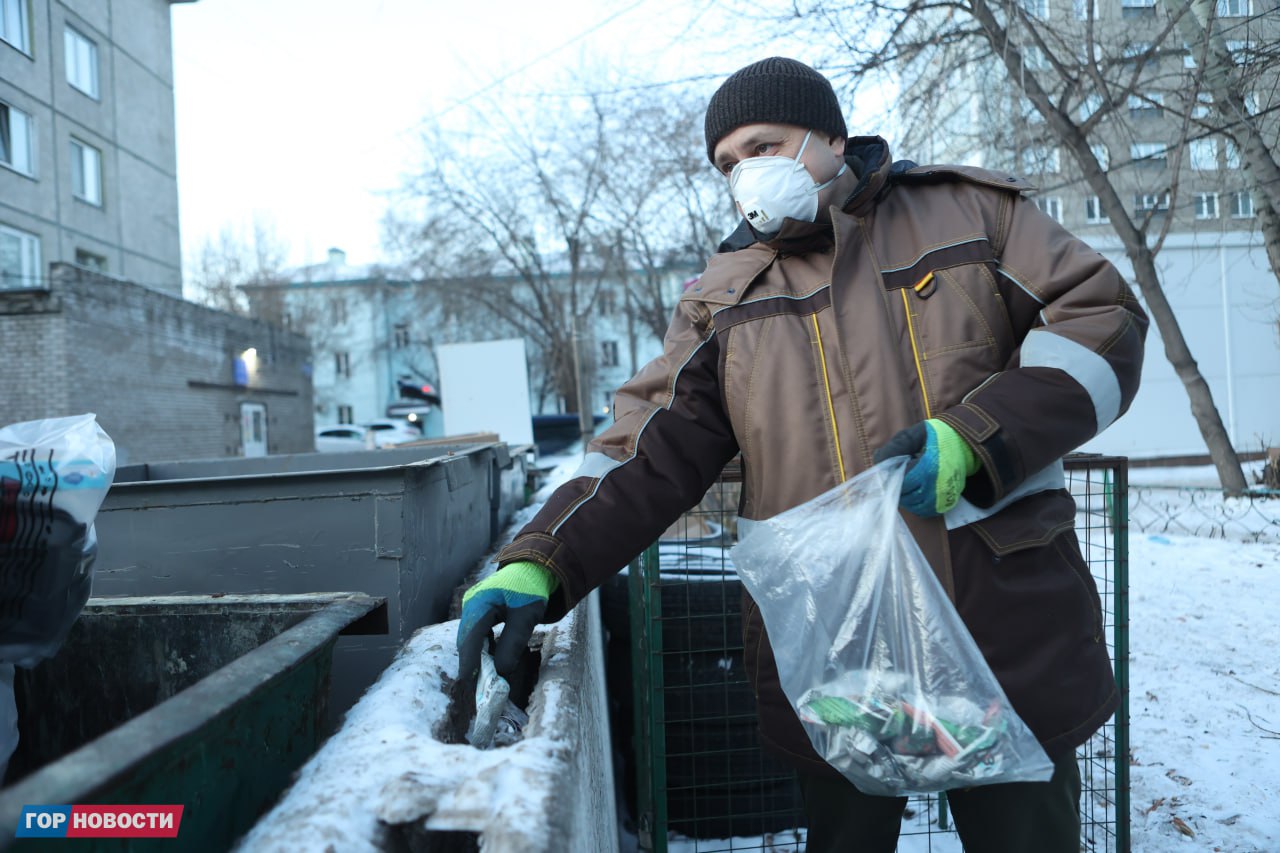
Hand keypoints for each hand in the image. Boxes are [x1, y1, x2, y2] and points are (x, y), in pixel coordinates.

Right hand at [456, 561, 557, 684]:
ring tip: (484, 679)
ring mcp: (473, 608)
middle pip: (467, 640)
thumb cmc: (531, 589)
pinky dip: (483, 648)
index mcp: (479, 603)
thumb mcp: (526, 617)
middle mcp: (471, 605)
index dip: (469, 662)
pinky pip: (478, 634)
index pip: (470, 638)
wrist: (534, 569)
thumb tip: (501, 672)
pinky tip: (491, 661)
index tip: (469, 683)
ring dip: (477, 657)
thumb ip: (513, 643)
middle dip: (472, 663)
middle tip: (477, 688)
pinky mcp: (480, 612)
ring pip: (471, 638)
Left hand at [873, 419, 978, 517]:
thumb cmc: (936, 437)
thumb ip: (895, 447)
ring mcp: (943, 496)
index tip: (889, 470)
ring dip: (905, 497)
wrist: (965, 444)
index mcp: (929, 466)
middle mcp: (937, 485)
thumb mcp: (914, 435)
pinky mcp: (947, 502)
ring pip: (913, 506)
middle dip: (896, 487)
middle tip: (896, 477)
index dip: (890, 477)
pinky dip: (916, 505)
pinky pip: (925, 512)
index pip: (900, 481)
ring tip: (905, 484)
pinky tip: (914, 492)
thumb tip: (878, 462)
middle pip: (905, 496)